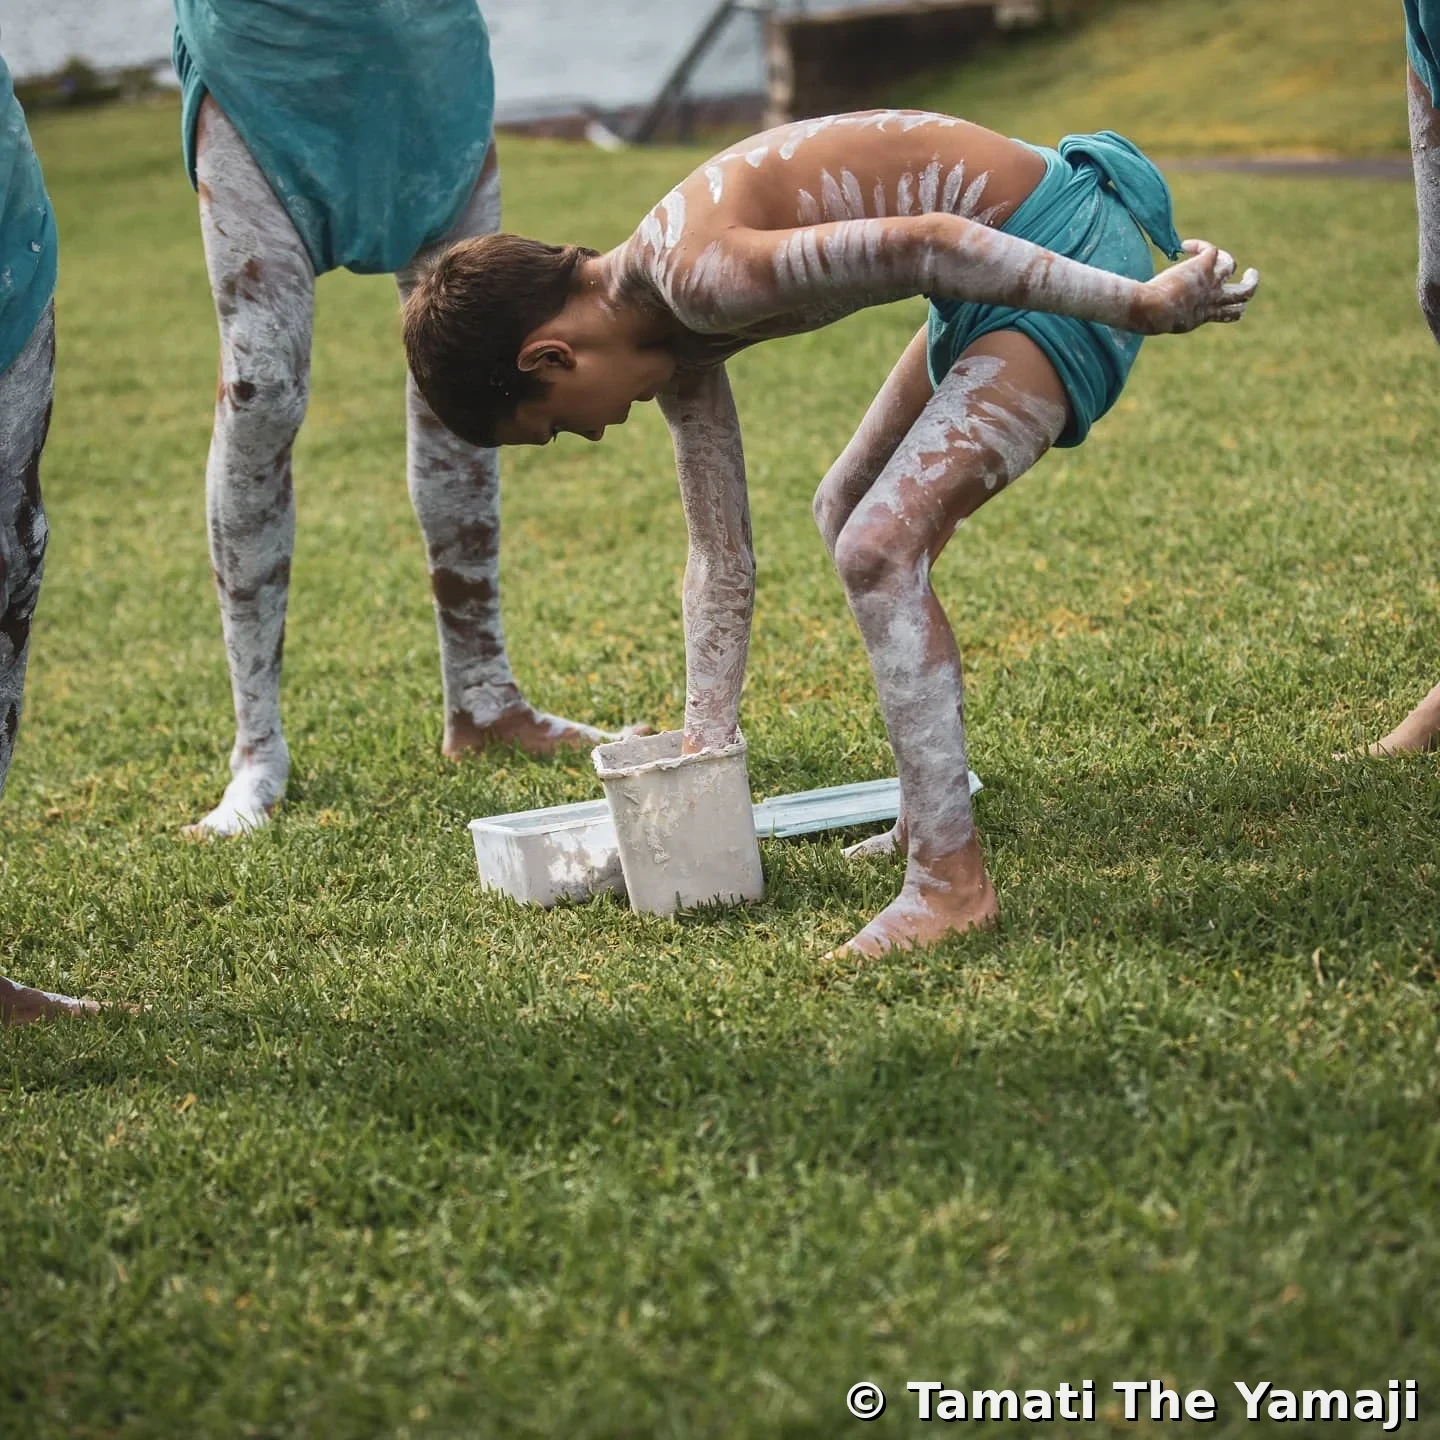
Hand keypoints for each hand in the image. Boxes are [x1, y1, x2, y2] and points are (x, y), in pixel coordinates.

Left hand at [1141, 240, 1258, 333]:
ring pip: (1232, 266)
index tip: (1226, 299)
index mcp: (1205, 315)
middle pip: (1245, 293)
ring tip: (1216, 254)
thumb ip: (1168, 315)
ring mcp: (1211, 281)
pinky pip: (1212, 249)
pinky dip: (1199, 245)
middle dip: (1251, 283)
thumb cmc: (1150, 320)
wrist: (1152, 310)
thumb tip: (1151, 314)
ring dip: (1228, 257)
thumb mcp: (1164, 323)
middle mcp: (1214, 299)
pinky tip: (1184, 246)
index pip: (1230, 314)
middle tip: (1251, 274)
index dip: (1235, 307)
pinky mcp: (1206, 266)